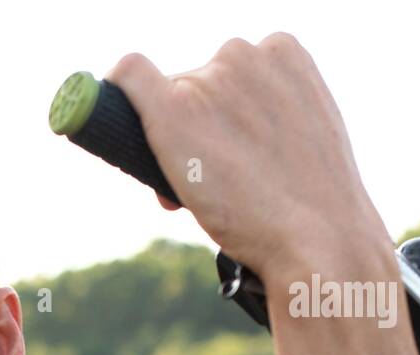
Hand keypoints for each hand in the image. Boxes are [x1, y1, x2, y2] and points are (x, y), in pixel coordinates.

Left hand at [109, 33, 391, 277]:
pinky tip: (103, 111)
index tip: (224, 150)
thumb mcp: (300, 136)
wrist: (316, 237)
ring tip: (200, 190)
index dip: (217, 112)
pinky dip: (117, 90)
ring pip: (161, 99)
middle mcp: (241, 53)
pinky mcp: (174, 108)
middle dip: (191, 126)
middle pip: (191, 83)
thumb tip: (212, 133)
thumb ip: (264, 116)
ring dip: (168, 140)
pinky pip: (129, 75)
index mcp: (282, 52)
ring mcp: (206, 79)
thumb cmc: (308, 202)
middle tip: (210, 184)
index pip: (225, 71)